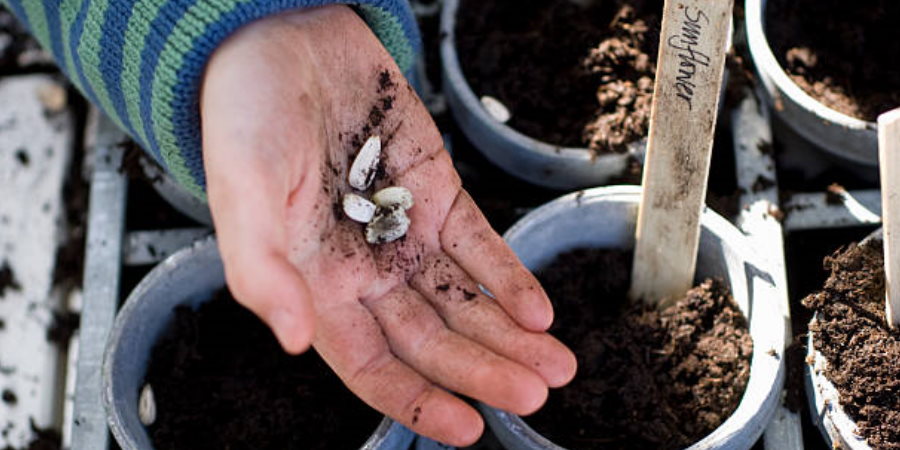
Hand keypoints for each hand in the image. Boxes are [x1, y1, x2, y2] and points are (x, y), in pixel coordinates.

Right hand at [200, 5, 575, 445]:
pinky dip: (509, 279)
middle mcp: (365, 270)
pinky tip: (537, 311)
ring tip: (555, 364)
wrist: (286, 40)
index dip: (417, 400)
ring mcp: (406, 233)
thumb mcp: (243, 193)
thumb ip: (261, 271)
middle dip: (483, 370)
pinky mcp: (438, 194)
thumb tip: (294, 341)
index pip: (372, 365)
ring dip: (509, 336)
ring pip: (464, 301)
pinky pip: (480, 247)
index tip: (467, 428)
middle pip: (432, 339)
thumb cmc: (248, 114)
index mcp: (315, 285)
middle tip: (534, 393)